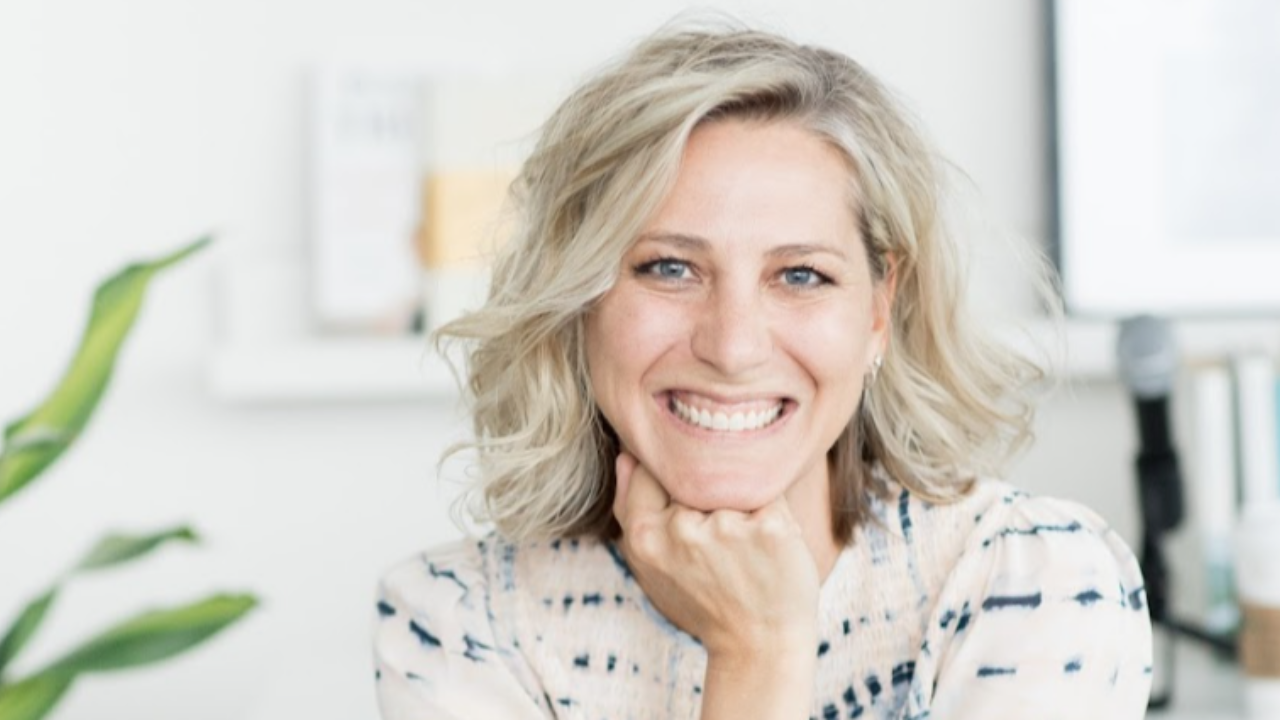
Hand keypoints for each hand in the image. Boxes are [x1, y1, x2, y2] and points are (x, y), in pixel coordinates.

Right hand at [612, 451, 820, 660]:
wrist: (757, 646)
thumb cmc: (703, 600)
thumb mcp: (651, 563)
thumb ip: (630, 508)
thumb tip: (625, 456)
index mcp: (644, 535)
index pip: (651, 471)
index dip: (672, 483)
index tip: (687, 508)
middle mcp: (681, 528)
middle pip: (694, 473)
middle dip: (707, 493)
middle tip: (719, 538)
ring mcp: (727, 526)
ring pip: (731, 479)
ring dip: (740, 501)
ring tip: (744, 544)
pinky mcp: (771, 527)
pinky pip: (770, 492)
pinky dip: (771, 512)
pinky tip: (768, 545)